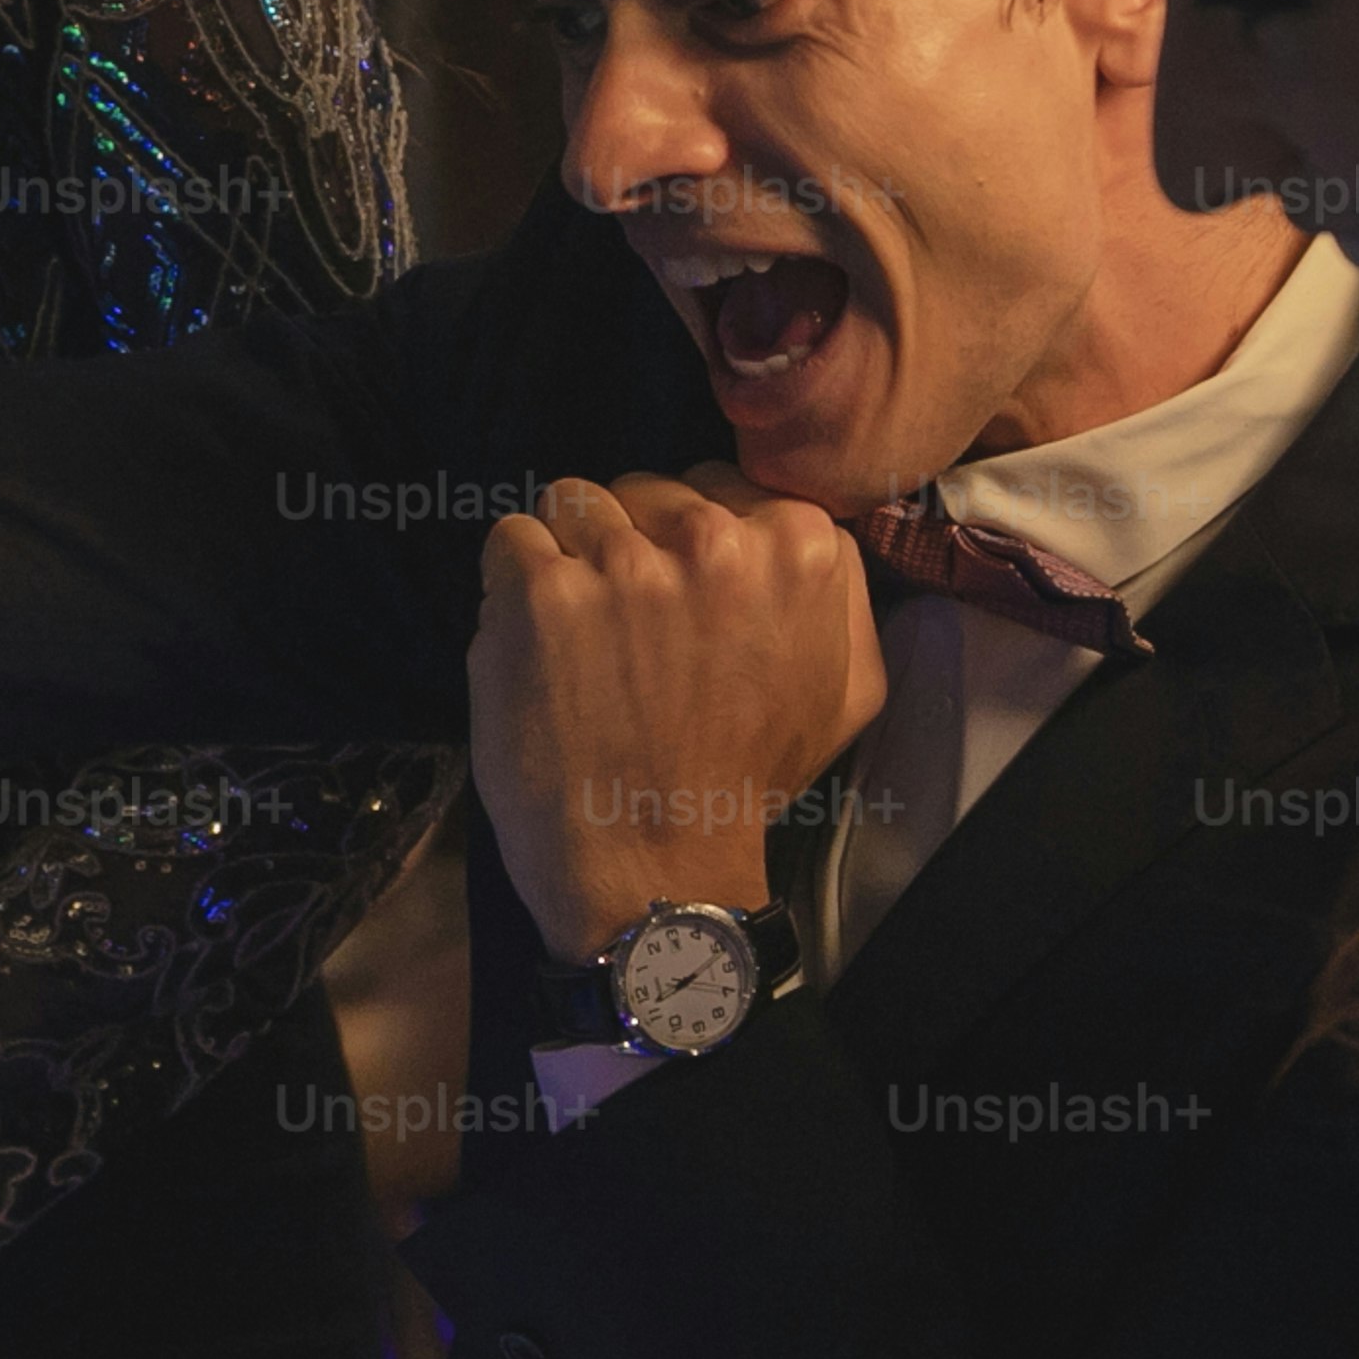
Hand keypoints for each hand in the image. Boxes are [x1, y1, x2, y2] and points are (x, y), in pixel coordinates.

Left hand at [470, 466, 882, 963]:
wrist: (655, 870)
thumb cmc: (743, 787)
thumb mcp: (847, 695)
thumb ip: (838, 596)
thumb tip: (807, 535)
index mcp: (798, 548)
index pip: (719, 488)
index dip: (689, 543)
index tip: (681, 602)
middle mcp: (713, 540)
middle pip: (645, 490)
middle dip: (630, 545)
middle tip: (630, 633)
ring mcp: (622, 562)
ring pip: (574, 504)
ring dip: (569, 560)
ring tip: (579, 640)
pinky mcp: (541, 591)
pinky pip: (511, 538)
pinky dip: (511, 586)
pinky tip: (537, 646)